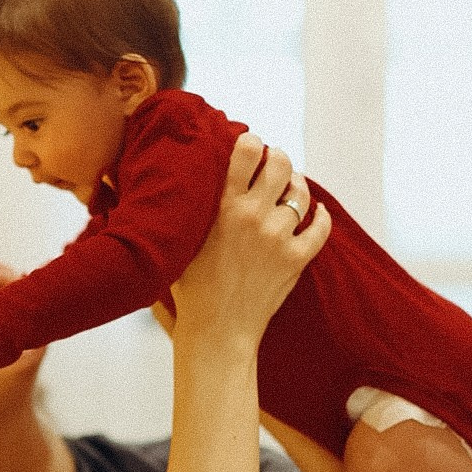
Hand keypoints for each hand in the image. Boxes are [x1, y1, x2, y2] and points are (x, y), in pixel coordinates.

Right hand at [172, 132, 329, 347]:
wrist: (217, 330)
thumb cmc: (191, 288)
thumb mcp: (180, 240)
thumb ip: (183, 208)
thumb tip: (150, 181)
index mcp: (223, 207)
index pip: (246, 151)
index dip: (253, 141)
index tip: (252, 145)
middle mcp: (253, 216)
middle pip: (281, 164)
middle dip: (279, 159)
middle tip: (274, 164)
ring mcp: (278, 237)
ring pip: (301, 193)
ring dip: (297, 186)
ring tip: (290, 188)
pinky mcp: (296, 259)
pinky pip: (320, 226)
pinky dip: (321, 216)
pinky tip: (317, 213)